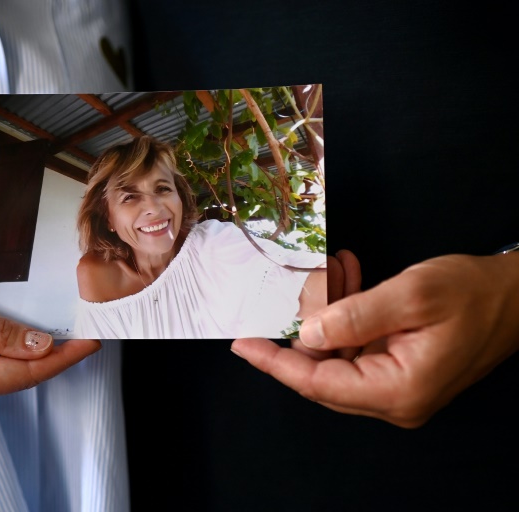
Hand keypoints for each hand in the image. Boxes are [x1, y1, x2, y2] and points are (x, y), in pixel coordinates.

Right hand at [0, 276, 100, 408]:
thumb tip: (41, 345)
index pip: (23, 374)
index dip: (62, 358)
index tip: (92, 342)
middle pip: (22, 374)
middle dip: (58, 355)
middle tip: (92, 332)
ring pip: (12, 367)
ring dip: (42, 351)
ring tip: (74, 332)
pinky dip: (21, 347)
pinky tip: (39, 335)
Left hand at [231, 251, 518, 427]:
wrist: (517, 296)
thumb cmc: (474, 294)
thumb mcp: (410, 295)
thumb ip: (353, 316)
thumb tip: (306, 332)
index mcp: (397, 391)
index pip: (316, 383)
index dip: (274, 363)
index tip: (242, 343)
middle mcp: (394, 400)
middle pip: (321, 375)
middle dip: (302, 330)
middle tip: (293, 290)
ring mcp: (396, 388)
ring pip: (336, 356)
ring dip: (326, 315)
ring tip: (331, 274)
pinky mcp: (398, 370)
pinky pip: (356, 347)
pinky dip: (346, 316)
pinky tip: (348, 280)